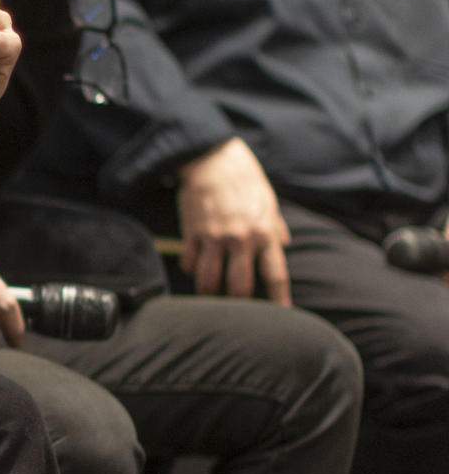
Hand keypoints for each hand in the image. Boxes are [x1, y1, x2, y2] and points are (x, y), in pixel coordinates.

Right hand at [177, 138, 291, 303]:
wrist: (213, 158)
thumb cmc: (245, 179)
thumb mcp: (268, 200)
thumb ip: (276, 226)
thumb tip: (285, 244)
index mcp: (264, 232)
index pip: (276, 274)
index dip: (280, 300)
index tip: (283, 315)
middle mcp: (240, 239)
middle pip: (240, 287)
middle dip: (239, 302)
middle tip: (237, 305)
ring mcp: (214, 237)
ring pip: (209, 281)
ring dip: (209, 291)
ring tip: (210, 292)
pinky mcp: (192, 232)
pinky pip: (189, 262)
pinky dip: (191, 268)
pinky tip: (194, 265)